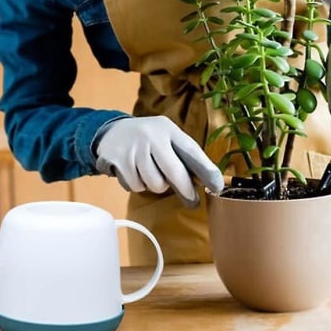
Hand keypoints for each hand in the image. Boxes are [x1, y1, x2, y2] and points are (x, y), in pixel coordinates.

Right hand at [95, 116, 223, 206]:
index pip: (190, 150)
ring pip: (154, 183)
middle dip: (185, 190)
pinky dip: (137, 185)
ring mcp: (133, 148)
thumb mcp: (166, 139)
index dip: (206, 170)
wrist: (111, 131)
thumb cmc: (148, 140)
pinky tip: (134, 172)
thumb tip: (203, 183)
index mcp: (168, 129)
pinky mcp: (118, 160)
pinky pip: (135, 186)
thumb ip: (183, 157)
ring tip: (150, 173)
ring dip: (156, 185)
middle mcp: (151, 136)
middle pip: (173, 171)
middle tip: (192, 201)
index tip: (218, 186)